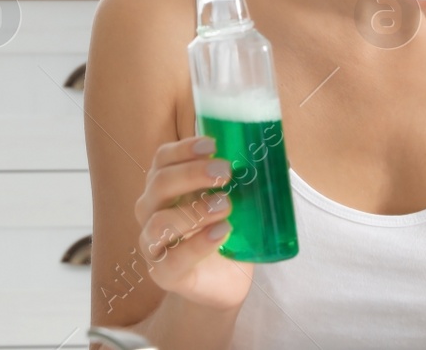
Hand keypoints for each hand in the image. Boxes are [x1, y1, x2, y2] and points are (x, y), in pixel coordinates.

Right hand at [133, 135, 251, 311]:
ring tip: (226, 206)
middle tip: (226, 172)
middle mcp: (151, 211)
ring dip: (194, 210)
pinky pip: (173, 258)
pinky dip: (198, 243)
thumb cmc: (225, 231)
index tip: (213, 144)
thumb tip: (273, 152)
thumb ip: (241, 179)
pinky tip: (222, 232)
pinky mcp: (163, 273)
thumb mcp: (233, 200)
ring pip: (159, 222)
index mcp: (165, 186)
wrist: (223, 281)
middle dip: (192, 174)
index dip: (184, 149)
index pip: (163, 159)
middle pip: (159, 183)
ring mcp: (153, 243)